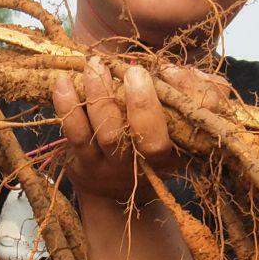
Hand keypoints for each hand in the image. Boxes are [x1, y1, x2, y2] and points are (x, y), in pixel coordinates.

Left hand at [50, 57, 229, 203]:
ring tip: (94, 65)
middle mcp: (149, 164)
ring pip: (109, 133)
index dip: (186, 98)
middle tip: (133, 71)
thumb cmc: (156, 141)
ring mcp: (114, 167)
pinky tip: (63, 83)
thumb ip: (190, 92)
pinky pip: (75, 136)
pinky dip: (68, 107)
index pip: (195, 123)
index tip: (169, 71)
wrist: (119, 193)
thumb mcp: (180, 119)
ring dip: (101, 96)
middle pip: (148, 139)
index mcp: (180, 149)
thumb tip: (171, 71)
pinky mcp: (85, 165)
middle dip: (141, 103)